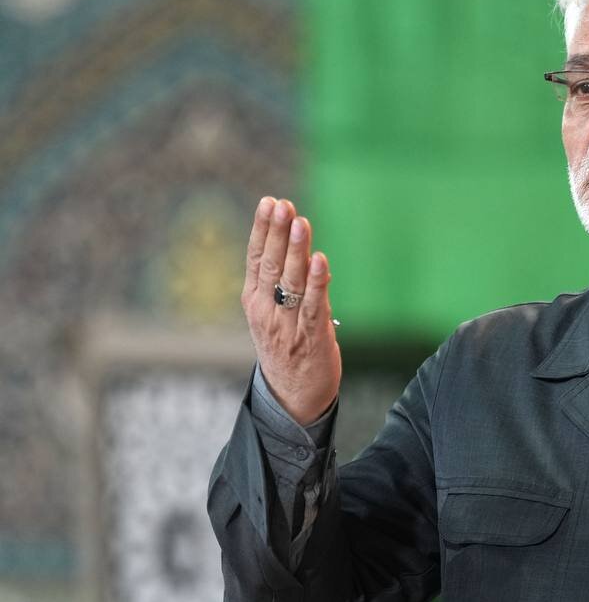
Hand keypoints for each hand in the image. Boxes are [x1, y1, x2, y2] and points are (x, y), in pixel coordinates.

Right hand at [241, 196, 341, 424]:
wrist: (292, 399)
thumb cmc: (286, 349)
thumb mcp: (274, 314)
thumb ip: (283, 283)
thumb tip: (301, 247)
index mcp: (254, 302)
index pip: (256, 258)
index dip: (263, 230)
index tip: (270, 202)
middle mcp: (265, 311)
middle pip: (271, 265)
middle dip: (278, 233)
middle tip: (283, 205)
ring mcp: (286, 326)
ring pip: (290, 281)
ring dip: (297, 251)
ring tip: (300, 222)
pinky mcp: (310, 338)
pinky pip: (314, 306)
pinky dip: (318, 283)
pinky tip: (321, 260)